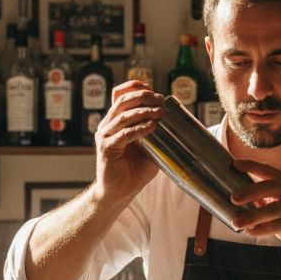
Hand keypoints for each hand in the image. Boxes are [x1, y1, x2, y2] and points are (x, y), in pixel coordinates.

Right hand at [93, 80, 162, 205]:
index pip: (120, 94)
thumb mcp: (149, 147)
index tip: (152, 89)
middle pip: (122, 101)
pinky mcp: (107, 149)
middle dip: (143, 97)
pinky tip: (152, 127)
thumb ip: (155, 131)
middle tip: (160, 100)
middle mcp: (108, 125)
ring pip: (123, 116)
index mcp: (115, 121)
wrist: (120, 192)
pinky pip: (124, 135)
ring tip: (160, 112)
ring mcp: (105, 136)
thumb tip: (175, 119)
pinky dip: (139, 129)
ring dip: (143, 112)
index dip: (134, 87)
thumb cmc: (135, 170)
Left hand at [230, 159, 280, 261]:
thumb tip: (238, 198)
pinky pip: (279, 225)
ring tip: (237, 222)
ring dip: (252, 216)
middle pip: (271, 186)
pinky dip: (262, 229)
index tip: (234, 163)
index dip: (252, 166)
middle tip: (233, 198)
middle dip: (250, 191)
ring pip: (273, 209)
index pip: (269, 171)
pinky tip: (250, 232)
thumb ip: (265, 202)